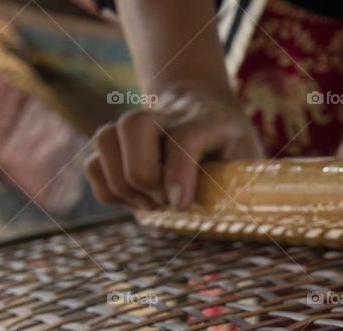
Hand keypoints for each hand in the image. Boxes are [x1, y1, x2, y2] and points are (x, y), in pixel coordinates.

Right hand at [85, 83, 263, 210]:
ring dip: (121, 183)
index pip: (184, 137)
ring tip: (150, 204)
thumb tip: (239, 218)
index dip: (178, 172)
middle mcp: (166, 116)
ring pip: (105, 138)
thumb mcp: (248, 156)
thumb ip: (243, 181)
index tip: (179, 205)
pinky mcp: (116, 142)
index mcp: (207, 120)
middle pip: (133, 126)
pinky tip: (136, 201)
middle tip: (163, 201)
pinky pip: (93, 163)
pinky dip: (108, 190)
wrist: (201, 101)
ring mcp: (136, 125)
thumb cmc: (231, 142)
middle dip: (141, 174)